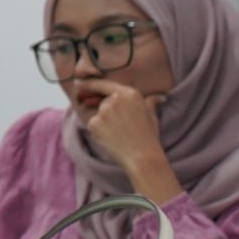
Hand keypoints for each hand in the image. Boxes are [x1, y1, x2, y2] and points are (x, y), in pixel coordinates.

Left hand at [78, 79, 181, 202]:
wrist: (142, 156)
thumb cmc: (148, 136)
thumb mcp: (151, 115)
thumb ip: (150, 102)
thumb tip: (160, 97)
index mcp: (129, 93)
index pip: (103, 84)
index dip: (89, 83)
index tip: (78, 83)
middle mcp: (114, 99)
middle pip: (103, 103)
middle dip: (108, 112)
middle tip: (121, 127)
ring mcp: (102, 111)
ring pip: (98, 115)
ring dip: (104, 123)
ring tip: (120, 134)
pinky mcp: (94, 123)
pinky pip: (93, 126)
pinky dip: (99, 132)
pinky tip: (112, 138)